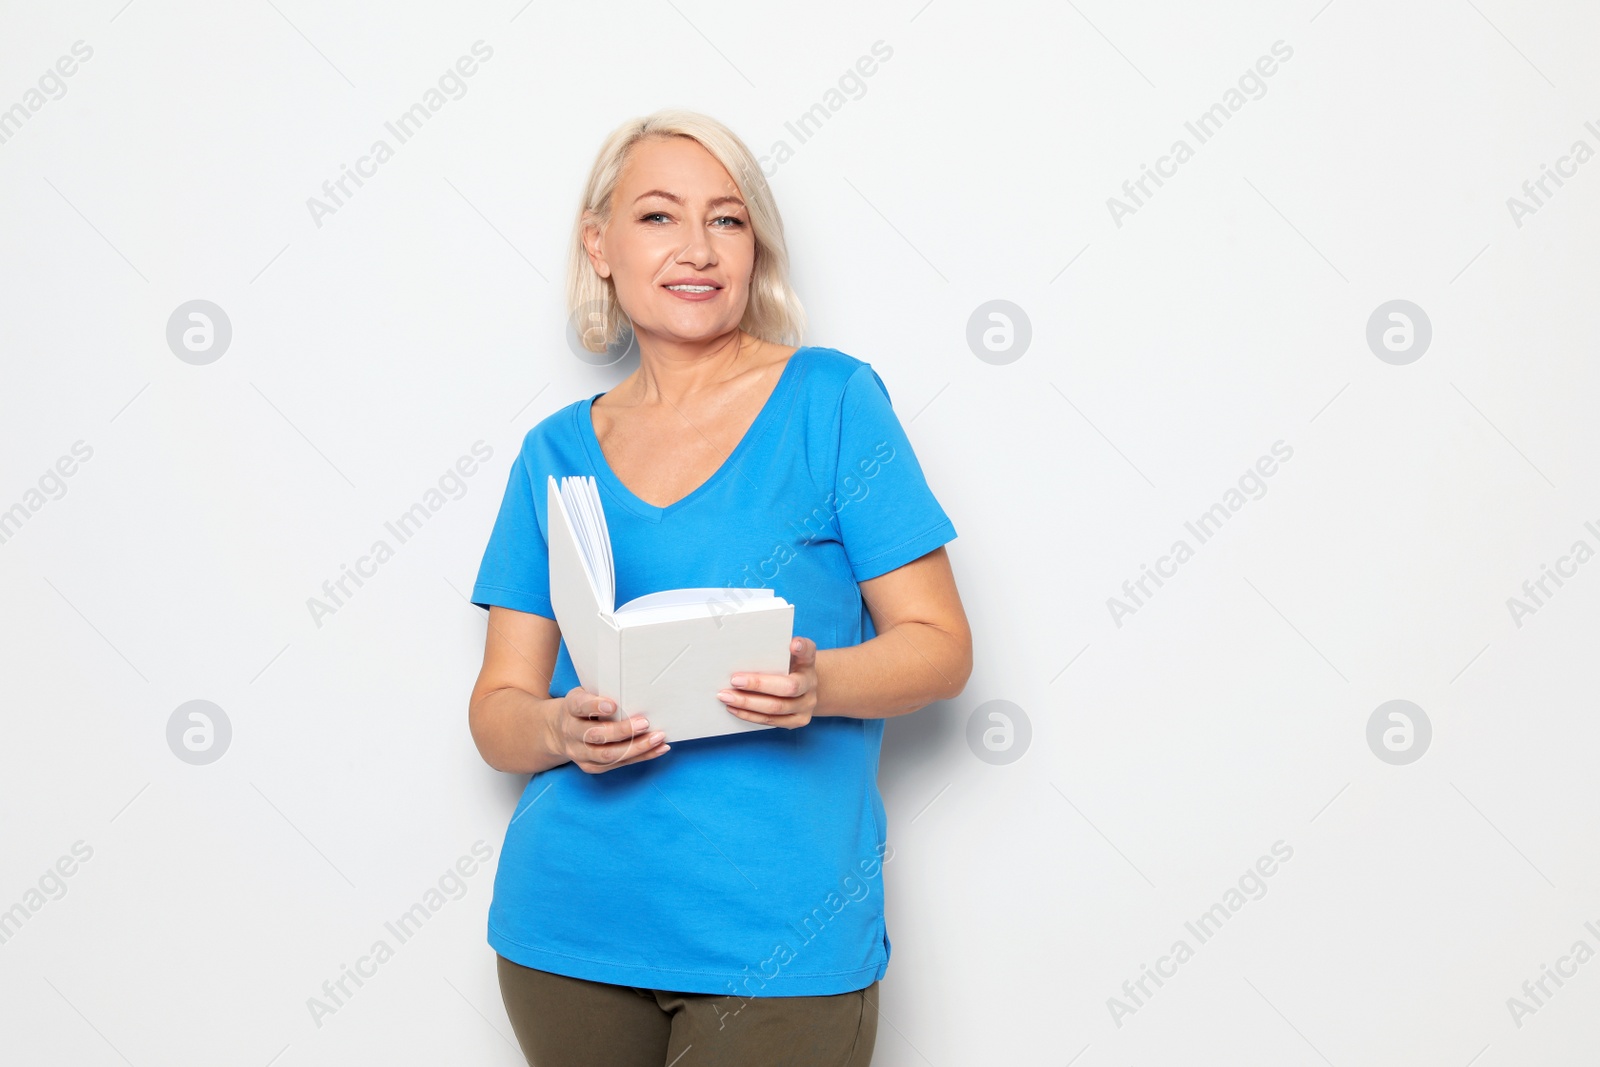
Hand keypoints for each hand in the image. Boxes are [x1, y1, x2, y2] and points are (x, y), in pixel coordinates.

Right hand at [555, 686, 669, 772]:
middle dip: (622, 731)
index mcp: (570, 708)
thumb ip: (602, 692)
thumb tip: (635, 688)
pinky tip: (659, 749)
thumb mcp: (585, 693)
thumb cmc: (582, 707)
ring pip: (607, 755)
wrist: (558, 731)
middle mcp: (571, 732)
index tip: (613, 705)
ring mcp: (579, 752)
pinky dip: (641, 757)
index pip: (579, 707)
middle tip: (645, 722)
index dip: (595, 706)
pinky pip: (618, 764)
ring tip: (657, 738)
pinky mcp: (590, 766)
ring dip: (636, 747)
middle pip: (595, 735)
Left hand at [717, 637, 817, 728]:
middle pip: (789, 687)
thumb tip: (745, 648)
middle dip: (758, 684)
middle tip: (734, 680)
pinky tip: (734, 708)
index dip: (802, 648)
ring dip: (748, 703)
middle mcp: (810, 684)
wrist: (802, 689)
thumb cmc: (786, 667)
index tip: (793, 645)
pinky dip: (750, 715)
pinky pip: (771, 721)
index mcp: (807, 662)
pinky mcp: (798, 721)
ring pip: (776, 708)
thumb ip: (772, 650)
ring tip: (726, 697)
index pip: (808, 652)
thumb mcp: (784, 655)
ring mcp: (807, 705)